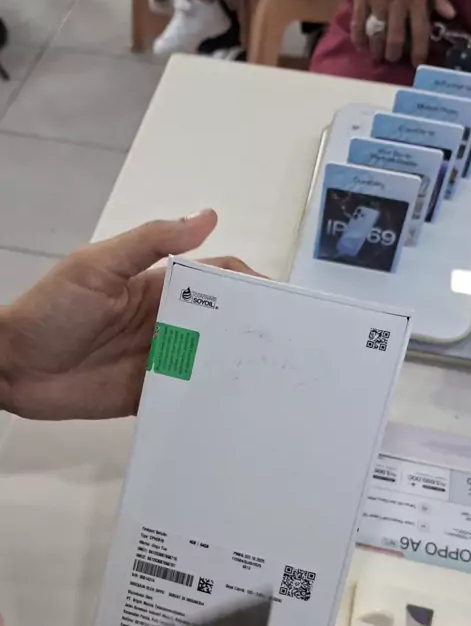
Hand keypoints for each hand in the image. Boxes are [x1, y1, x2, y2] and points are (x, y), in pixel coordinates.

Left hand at [1, 210, 255, 419]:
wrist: (14, 366)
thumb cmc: (52, 309)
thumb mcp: (98, 266)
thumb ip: (150, 242)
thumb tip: (208, 217)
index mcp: (160, 287)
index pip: (217, 279)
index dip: (249, 285)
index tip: (280, 301)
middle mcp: (168, 323)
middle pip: (222, 322)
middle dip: (254, 329)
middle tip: (288, 347)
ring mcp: (162, 360)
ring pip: (212, 361)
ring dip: (237, 366)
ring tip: (273, 381)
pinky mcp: (151, 394)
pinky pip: (188, 396)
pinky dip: (210, 398)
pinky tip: (235, 408)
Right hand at [351, 0, 454, 66]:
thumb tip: (448, 15)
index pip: (420, 32)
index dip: (419, 52)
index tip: (417, 64)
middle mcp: (397, 2)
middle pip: (395, 38)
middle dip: (394, 54)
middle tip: (393, 59)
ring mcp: (377, 0)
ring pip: (376, 34)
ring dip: (377, 49)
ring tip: (378, 55)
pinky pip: (357, 22)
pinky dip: (358, 37)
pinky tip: (360, 45)